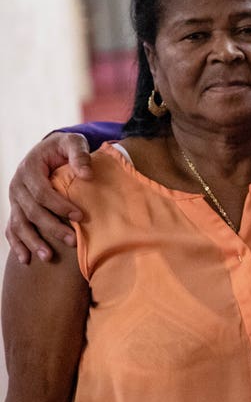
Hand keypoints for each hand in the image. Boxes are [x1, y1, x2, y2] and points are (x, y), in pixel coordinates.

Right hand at [6, 132, 91, 262]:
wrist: (48, 150)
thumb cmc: (63, 147)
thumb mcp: (72, 142)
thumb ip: (79, 154)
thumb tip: (87, 174)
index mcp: (29, 169)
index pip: (42, 192)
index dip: (60, 206)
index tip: (80, 217)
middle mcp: (17, 185)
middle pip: (32, 211)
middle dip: (52, 227)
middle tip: (73, 241)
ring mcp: (14, 199)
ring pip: (20, 224)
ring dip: (33, 241)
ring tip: (49, 257)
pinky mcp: (16, 208)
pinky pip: (12, 228)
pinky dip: (17, 244)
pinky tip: (26, 259)